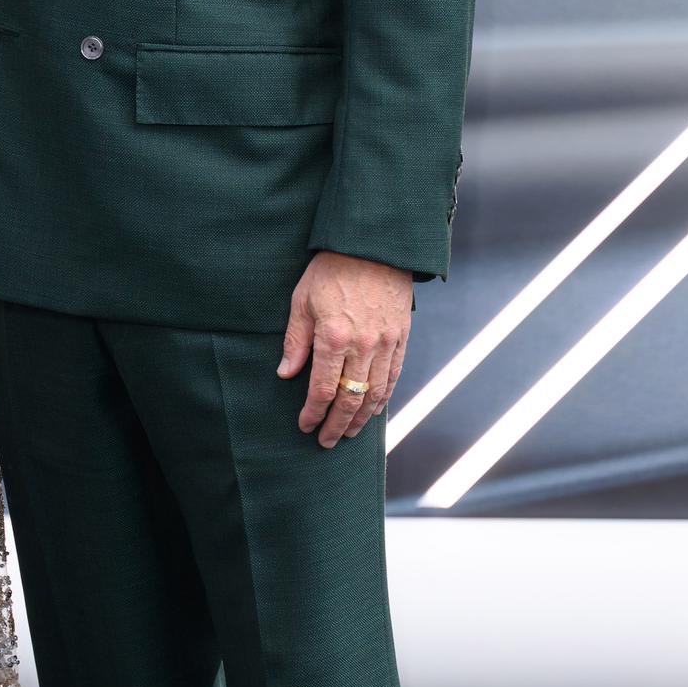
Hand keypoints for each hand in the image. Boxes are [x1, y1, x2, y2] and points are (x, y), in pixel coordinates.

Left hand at [277, 251, 411, 446]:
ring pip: (375, 394)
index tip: (305, 425)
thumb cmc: (331, 269)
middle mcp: (363, 346)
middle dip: (336, 425)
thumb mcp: (302, 300)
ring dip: (360, 419)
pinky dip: (382, 399)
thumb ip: (295, 340)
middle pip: (349, 399)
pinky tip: (373, 410)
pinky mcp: (401, 337)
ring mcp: (386, 343)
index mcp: (333, 337)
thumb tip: (286, 373)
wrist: (374, 245)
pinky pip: (393, 377)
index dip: (312, 412)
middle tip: (325, 441)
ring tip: (348, 433)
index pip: (321, 389)